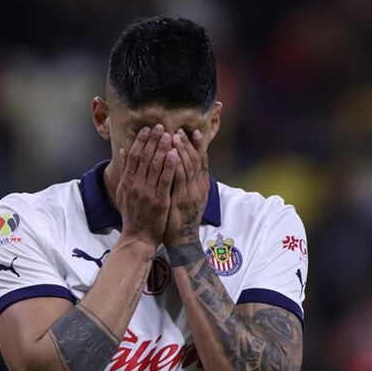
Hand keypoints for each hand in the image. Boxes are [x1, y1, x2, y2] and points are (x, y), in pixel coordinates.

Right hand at [116, 124, 179, 246]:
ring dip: (162, 148)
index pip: (133, 156)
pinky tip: (174, 154)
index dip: (141, 141)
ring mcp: (147, 192)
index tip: (148, 129)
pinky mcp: (159, 200)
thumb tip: (124, 151)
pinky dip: (169, 165)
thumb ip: (125, 171)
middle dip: (153, 140)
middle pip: (144, 157)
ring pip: (155, 166)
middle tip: (161, 127)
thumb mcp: (124, 192)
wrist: (138, 237)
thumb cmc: (133, 215)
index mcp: (127, 182)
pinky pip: (165, 179)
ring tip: (170, 135)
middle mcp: (135, 185)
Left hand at [163, 128, 209, 246]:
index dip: (198, 146)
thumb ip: (187, 182)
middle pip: (195, 160)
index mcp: (201, 186)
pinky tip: (168, 154)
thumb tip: (182, 166)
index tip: (194, 131)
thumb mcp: (188, 198)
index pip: (202, 161)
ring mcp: (191, 194)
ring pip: (187, 167)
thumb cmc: (181, 219)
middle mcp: (199, 188)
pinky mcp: (181, 200)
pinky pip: (178, 179)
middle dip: (187, 144)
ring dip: (180, 150)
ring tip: (173, 136)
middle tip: (179, 130)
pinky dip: (174, 164)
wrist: (182, 240)